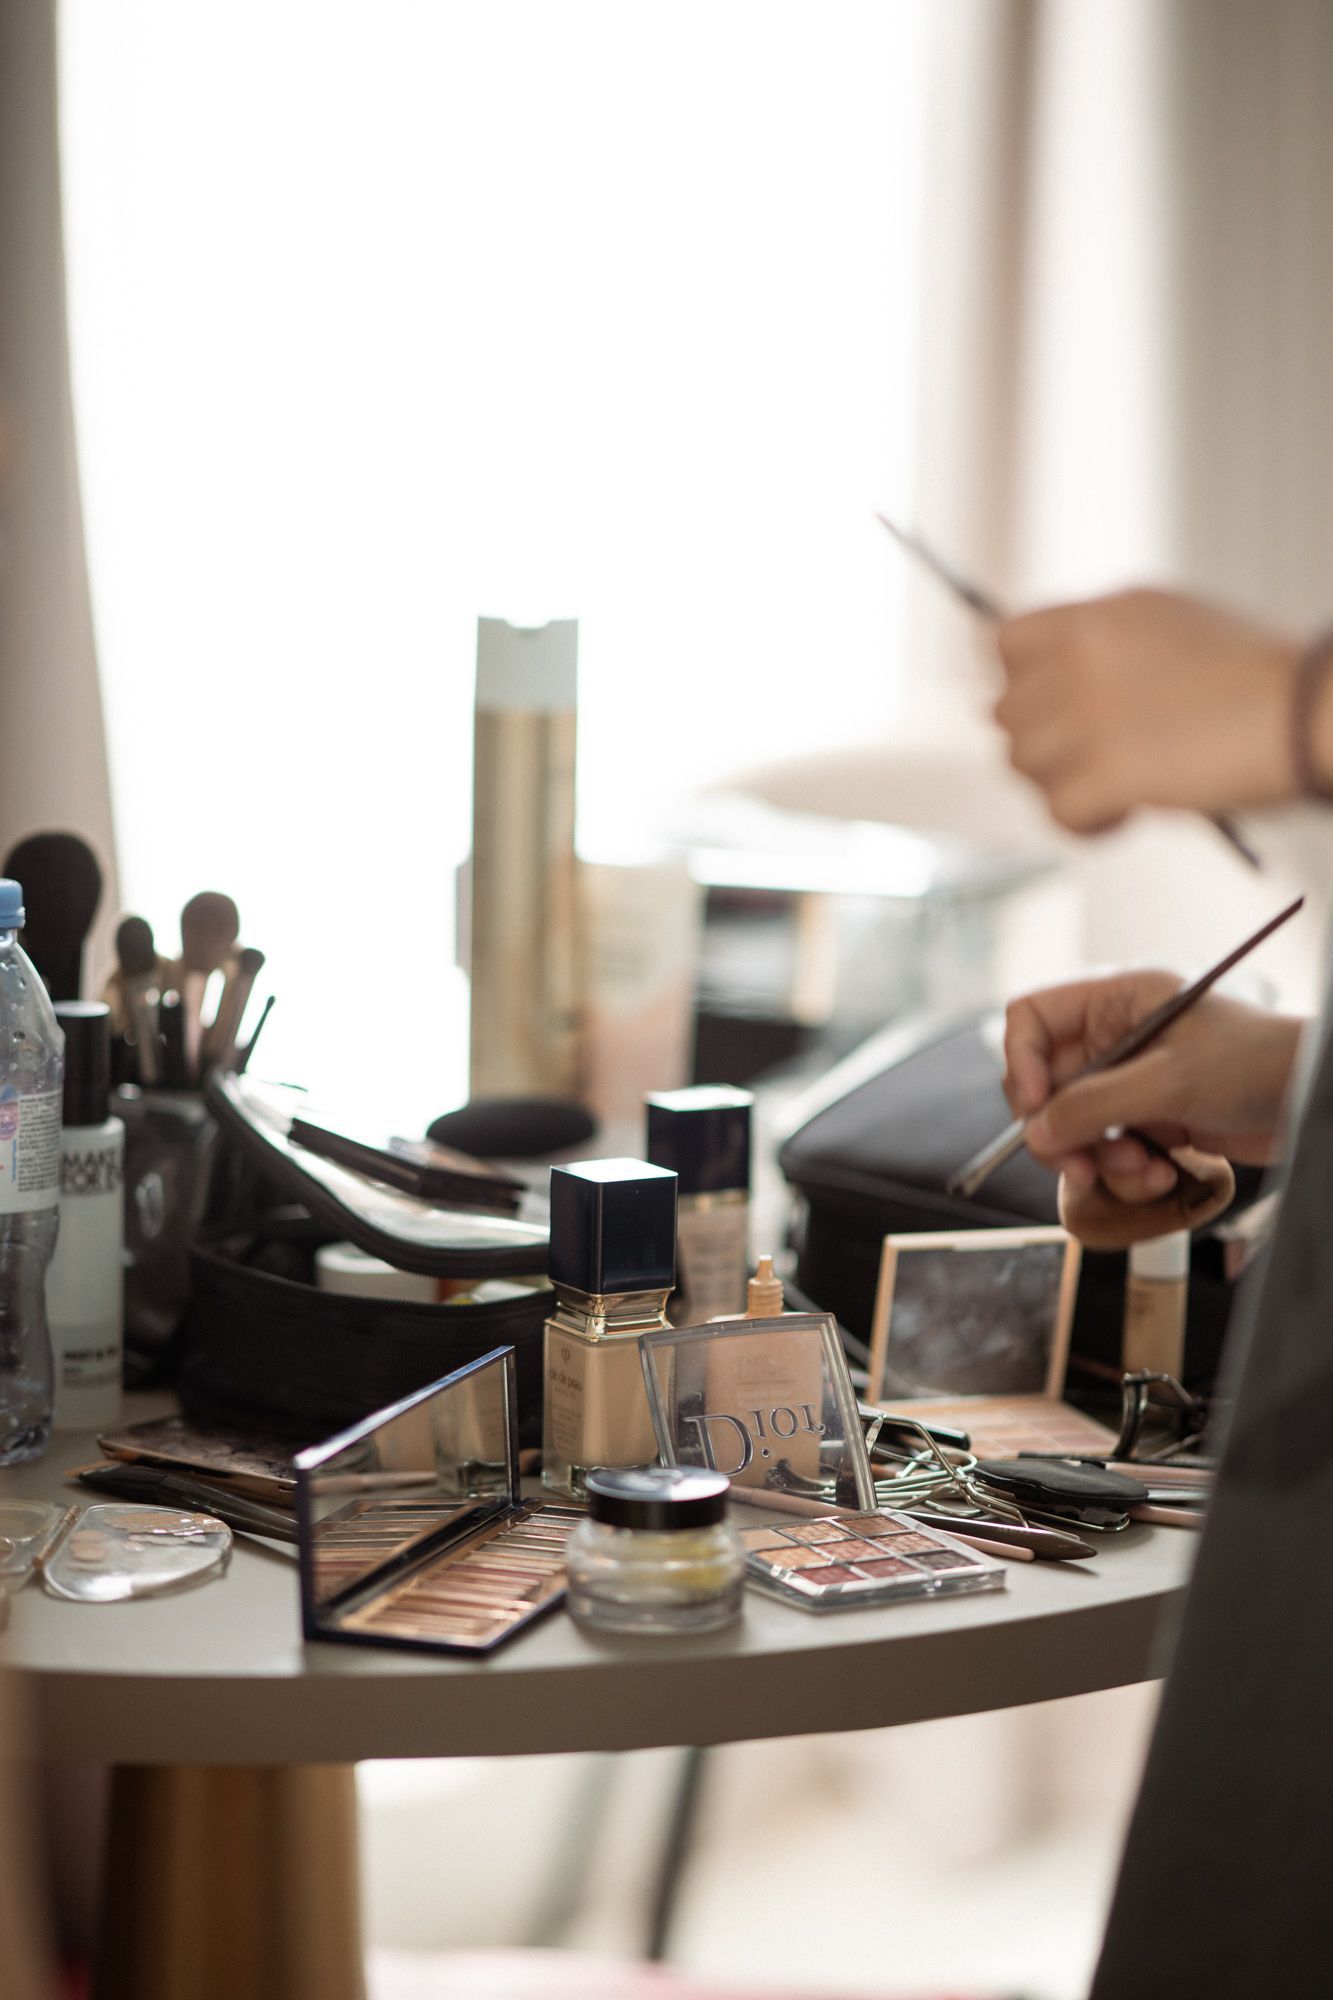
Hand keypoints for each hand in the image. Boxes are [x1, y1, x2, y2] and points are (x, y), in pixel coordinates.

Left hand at [992, 588, 1300, 831]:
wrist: (1305, 708)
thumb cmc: (1263, 680)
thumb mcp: (1175, 630)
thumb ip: (1110, 651)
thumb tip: (1062, 696)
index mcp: (1101, 615)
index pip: (1006, 642)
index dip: (1017, 685)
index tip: (1044, 713)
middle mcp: (1083, 654)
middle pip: (1007, 712)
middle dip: (1044, 746)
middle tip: (1090, 765)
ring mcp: (1089, 710)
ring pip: (1023, 763)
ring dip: (1064, 785)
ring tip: (1120, 791)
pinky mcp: (1107, 768)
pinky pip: (1056, 810)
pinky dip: (1086, 825)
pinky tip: (1126, 816)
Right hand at [1004, 970, 1302, 1202]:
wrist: (1313, 1100)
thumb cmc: (1258, 1064)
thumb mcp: (1170, 1082)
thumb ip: (1095, 1105)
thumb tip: (1036, 1131)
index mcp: (1116, 1001)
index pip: (1032, 1018)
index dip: (1023, 1063)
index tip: (1038, 1109)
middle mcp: (1116, 1037)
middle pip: (1046, 1084)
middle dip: (1060, 1130)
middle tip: (1078, 1164)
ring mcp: (1131, 1081)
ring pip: (1074, 1127)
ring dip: (1100, 1159)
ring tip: (1142, 1169)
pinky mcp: (1149, 1119)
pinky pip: (1108, 1151)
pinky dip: (1127, 1172)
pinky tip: (1162, 1172)